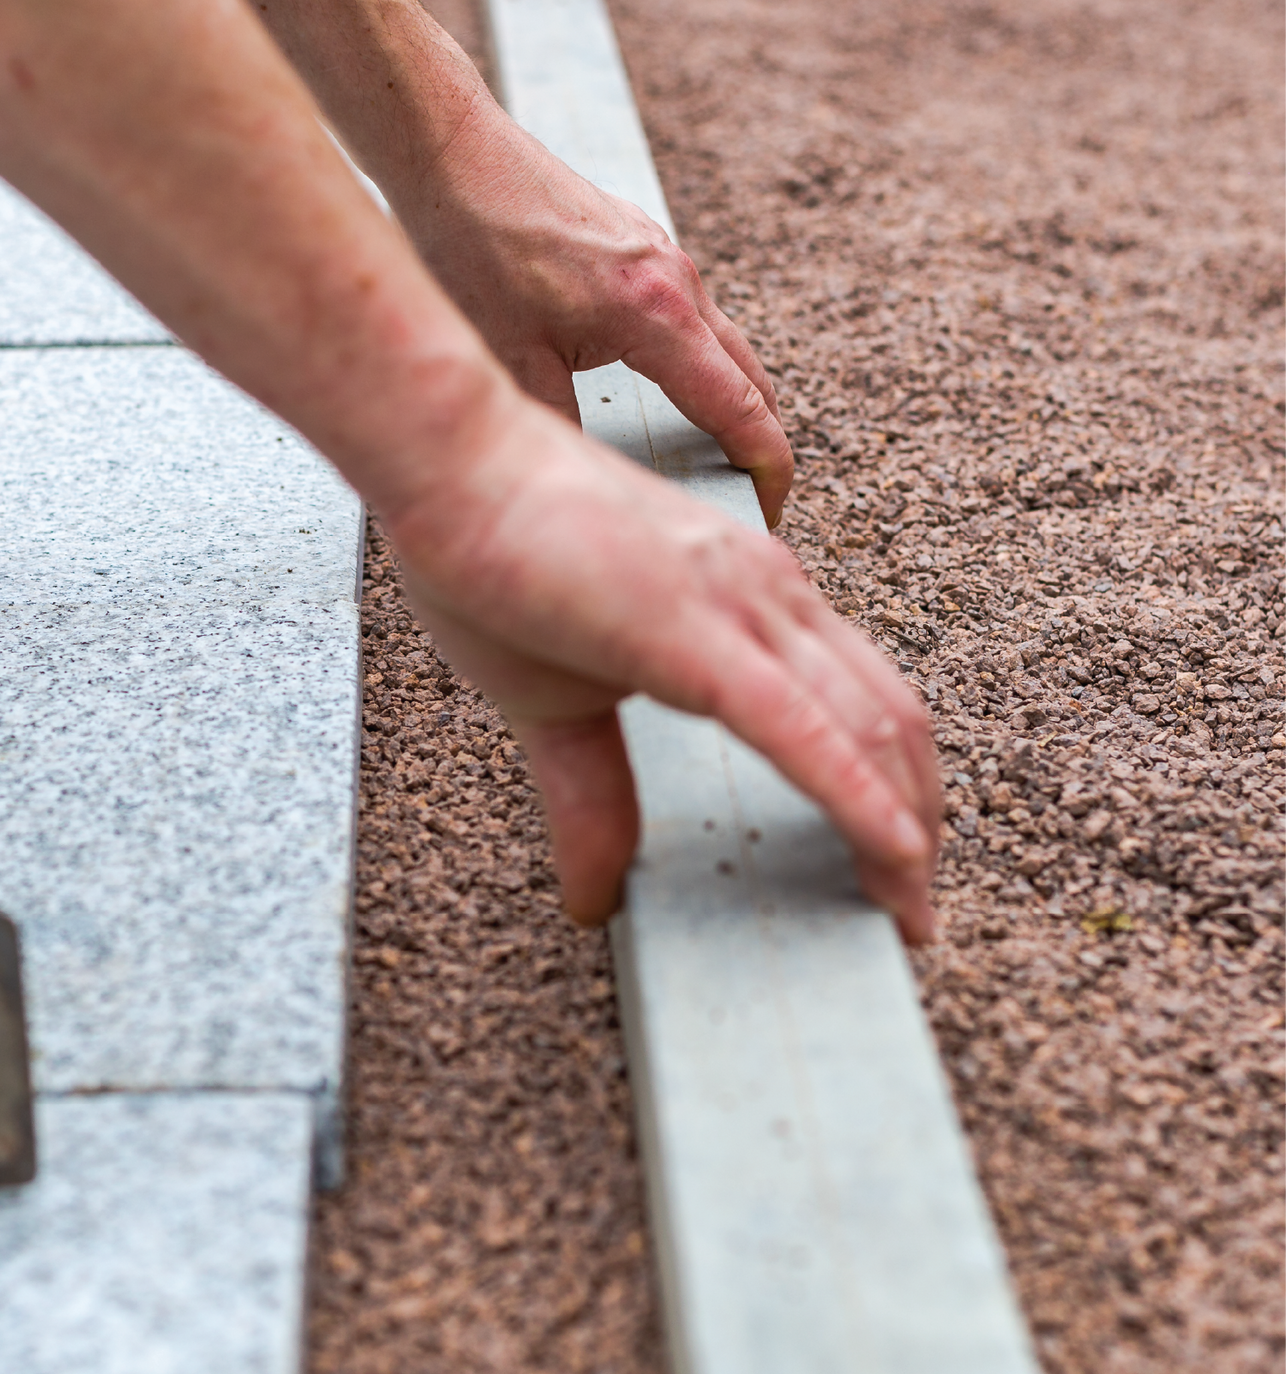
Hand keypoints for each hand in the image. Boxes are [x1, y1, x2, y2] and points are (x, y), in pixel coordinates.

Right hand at [384, 392, 938, 941]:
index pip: (855, 698)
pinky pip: (803, 727)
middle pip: (890, 719)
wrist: (451, 462)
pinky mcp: (696, 632)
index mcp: (745, 599)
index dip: (893, 784)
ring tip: (910, 911)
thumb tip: (595, 900)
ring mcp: (742, 605)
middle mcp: (767, 595)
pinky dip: (860, 800)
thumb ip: (591, 796)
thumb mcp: (550, 703)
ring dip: (908, 829)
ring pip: (872, 726)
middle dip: (921, 821)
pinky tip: (893, 856)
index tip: (897, 865)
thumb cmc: (491, 552)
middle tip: (914, 910)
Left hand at [394, 99, 794, 527]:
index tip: (769, 508)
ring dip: (727, 395)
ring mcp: (666, 257)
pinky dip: (695, 357)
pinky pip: (690, 312)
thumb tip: (579, 483)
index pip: (739, 406)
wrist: (457, 158)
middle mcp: (678, 282)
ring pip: (721, 341)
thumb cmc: (476, 249)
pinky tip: (660, 385)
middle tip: (742, 494)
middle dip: (756, 438)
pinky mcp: (642, 244)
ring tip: (709, 452)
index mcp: (657, 316)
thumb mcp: (511, 359)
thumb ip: (557, 425)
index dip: (764, 466)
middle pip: (749, 375)